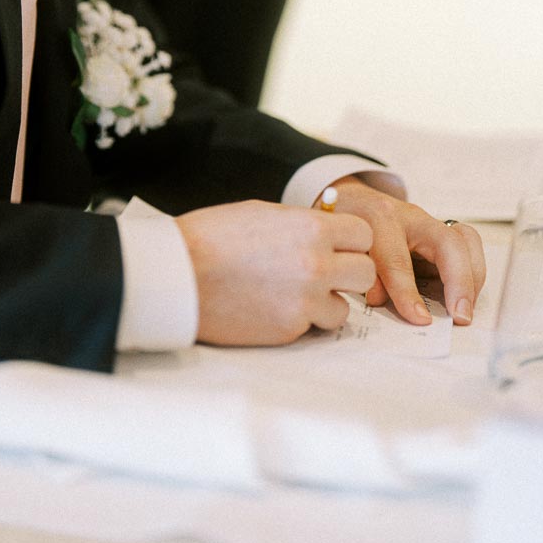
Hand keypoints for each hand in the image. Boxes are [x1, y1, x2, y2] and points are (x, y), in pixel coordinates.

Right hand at [176, 200, 375, 346]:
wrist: (177, 274)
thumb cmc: (212, 237)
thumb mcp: (262, 213)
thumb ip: (302, 223)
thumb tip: (327, 230)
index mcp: (310, 228)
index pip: (364, 234)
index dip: (351, 240)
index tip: (337, 246)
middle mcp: (315, 263)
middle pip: (365, 272)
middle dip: (347, 273)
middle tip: (324, 273)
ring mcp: (304, 300)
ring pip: (344, 308)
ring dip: (327, 302)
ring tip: (295, 293)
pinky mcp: (289, 329)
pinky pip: (314, 327)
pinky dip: (302, 321)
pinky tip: (275, 307)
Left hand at [326, 177, 485, 325]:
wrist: (352, 200)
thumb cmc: (345, 224)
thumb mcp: (342, 246)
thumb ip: (361, 272)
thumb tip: (379, 299)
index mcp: (379, 219)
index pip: (396, 259)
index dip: (408, 292)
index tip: (420, 319)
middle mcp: (410, 216)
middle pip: (448, 243)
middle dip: (459, 282)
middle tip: (460, 316)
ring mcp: (430, 221)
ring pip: (467, 239)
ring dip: (472, 277)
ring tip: (465, 308)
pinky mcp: (441, 230)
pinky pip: (468, 245)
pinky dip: (472, 271)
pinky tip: (464, 295)